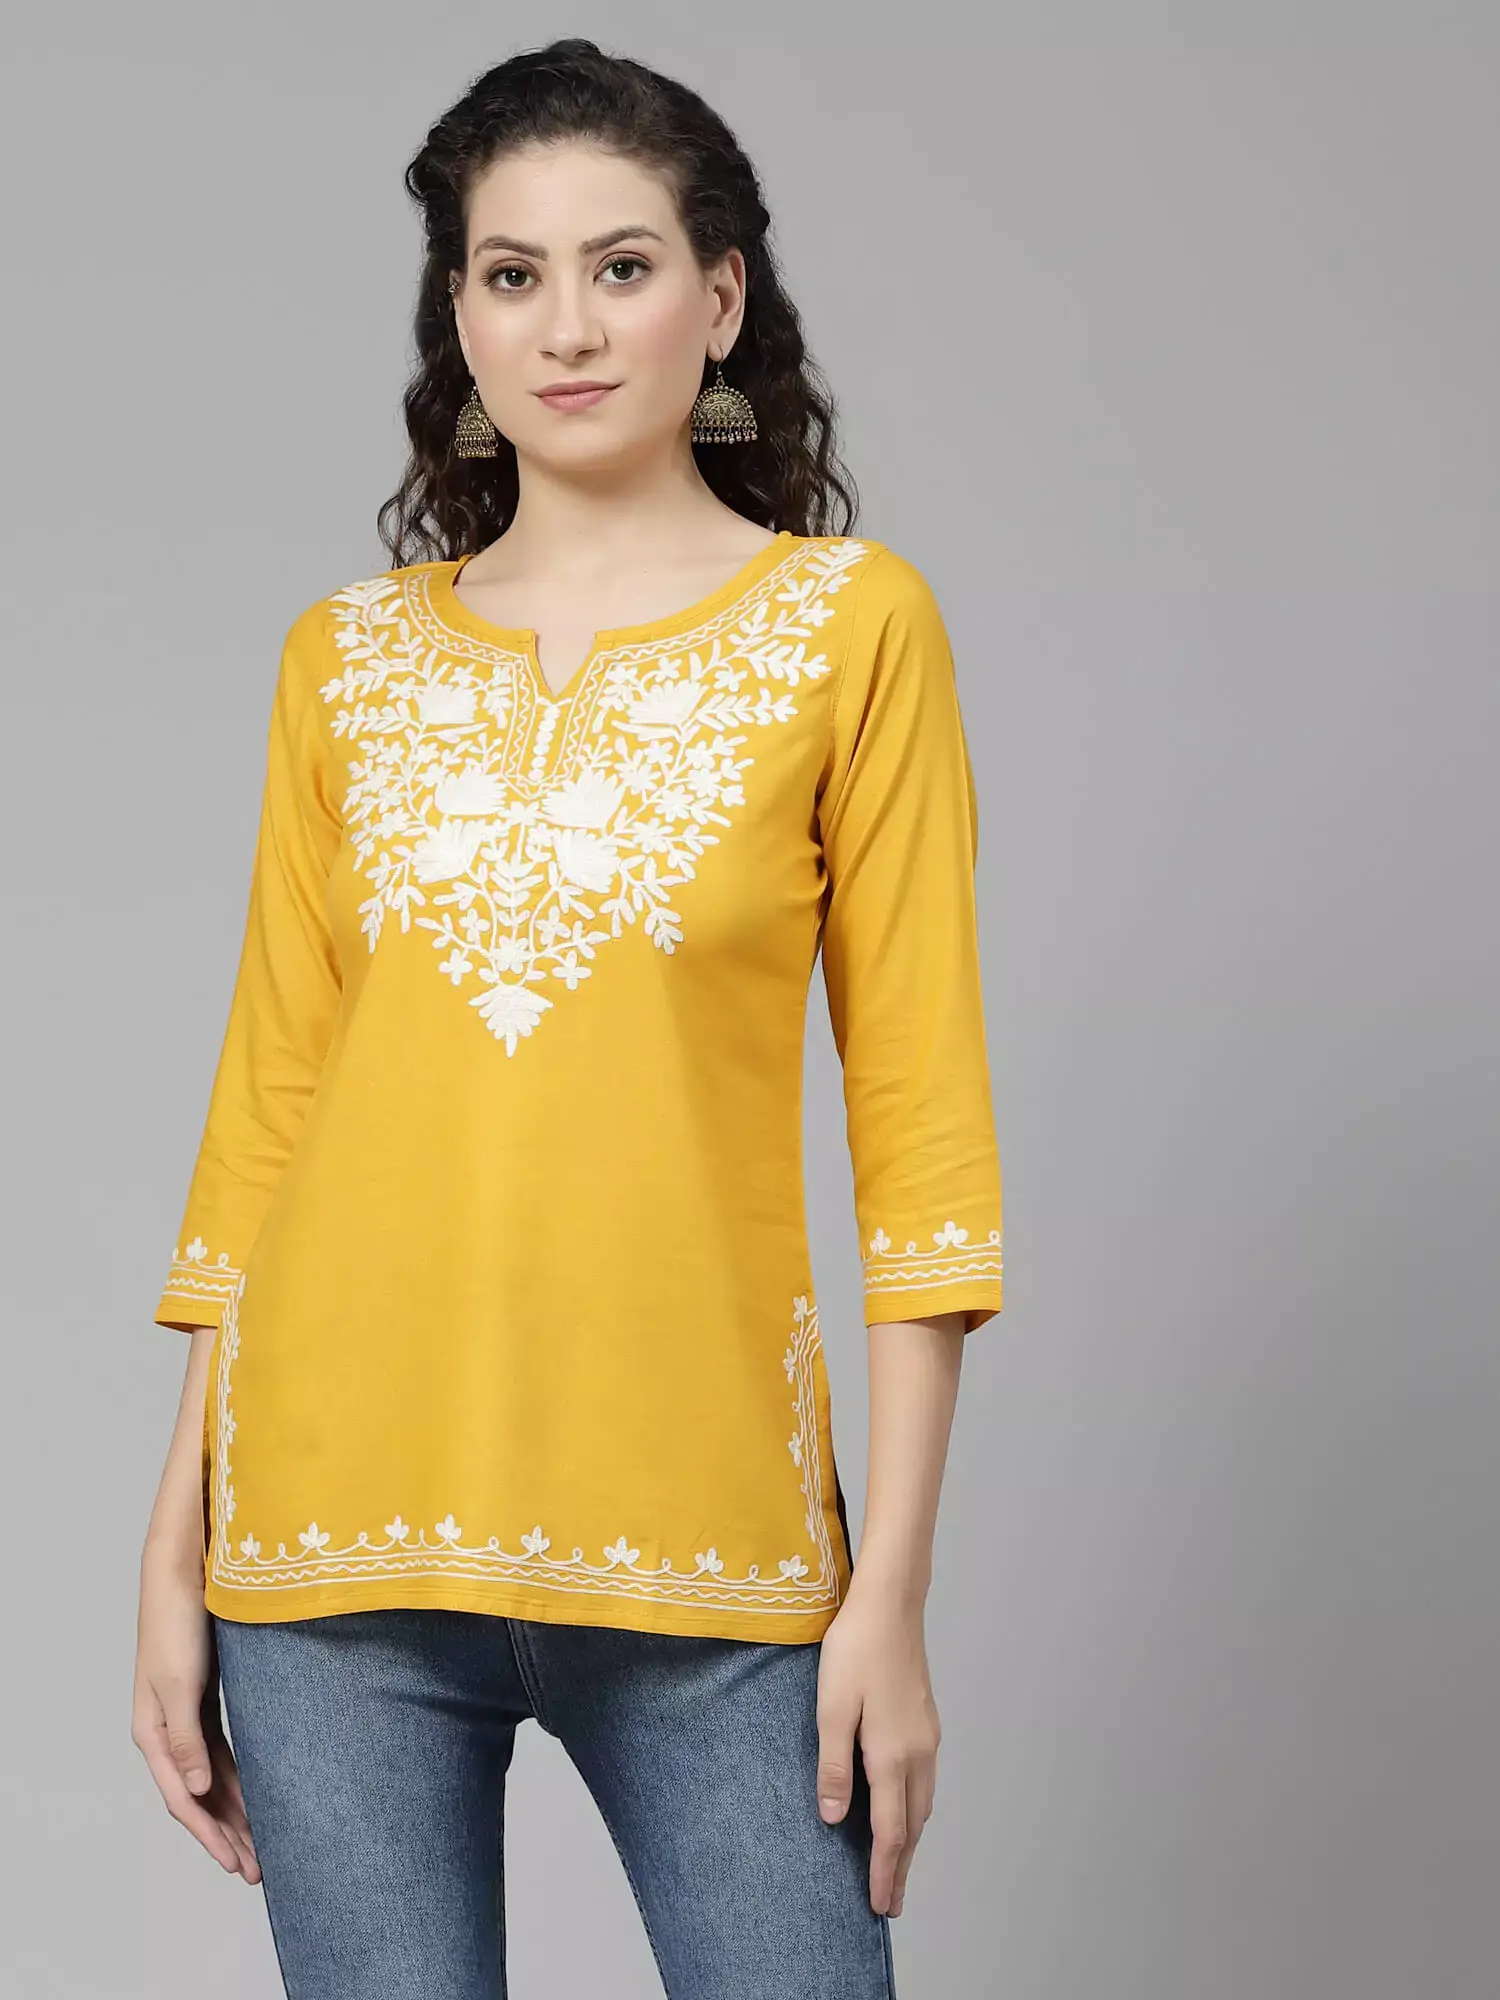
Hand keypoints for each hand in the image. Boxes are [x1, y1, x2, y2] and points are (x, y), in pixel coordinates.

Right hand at [132, 1551, 260, 1881]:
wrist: (183, 1575)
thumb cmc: (178, 1624)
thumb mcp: (180, 1683)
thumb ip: (187, 1739)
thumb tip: (195, 1794)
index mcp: (154, 1734)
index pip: (184, 1801)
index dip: (210, 1836)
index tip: (236, 1865)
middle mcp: (168, 1733)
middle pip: (200, 1798)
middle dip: (229, 1835)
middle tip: (260, 1872)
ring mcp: (187, 1718)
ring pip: (214, 1779)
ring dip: (237, 1812)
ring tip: (265, 1846)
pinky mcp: (206, 1701)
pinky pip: (225, 1753)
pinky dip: (241, 1778)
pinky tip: (260, 1796)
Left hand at [815, 1578, 939, 1916]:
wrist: (890, 1605)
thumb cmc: (855, 1651)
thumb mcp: (832, 1708)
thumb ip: (834, 1766)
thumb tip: (837, 1820)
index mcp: (892, 1756)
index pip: (892, 1832)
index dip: (886, 1872)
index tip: (881, 1906)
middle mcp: (918, 1753)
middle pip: (914, 1825)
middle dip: (903, 1866)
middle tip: (892, 1902)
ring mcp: (927, 1736)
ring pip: (923, 1803)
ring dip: (911, 1838)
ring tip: (897, 1864)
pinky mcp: (926, 1721)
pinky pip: (924, 1781)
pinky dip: (914, 1808)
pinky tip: (903, 1807)